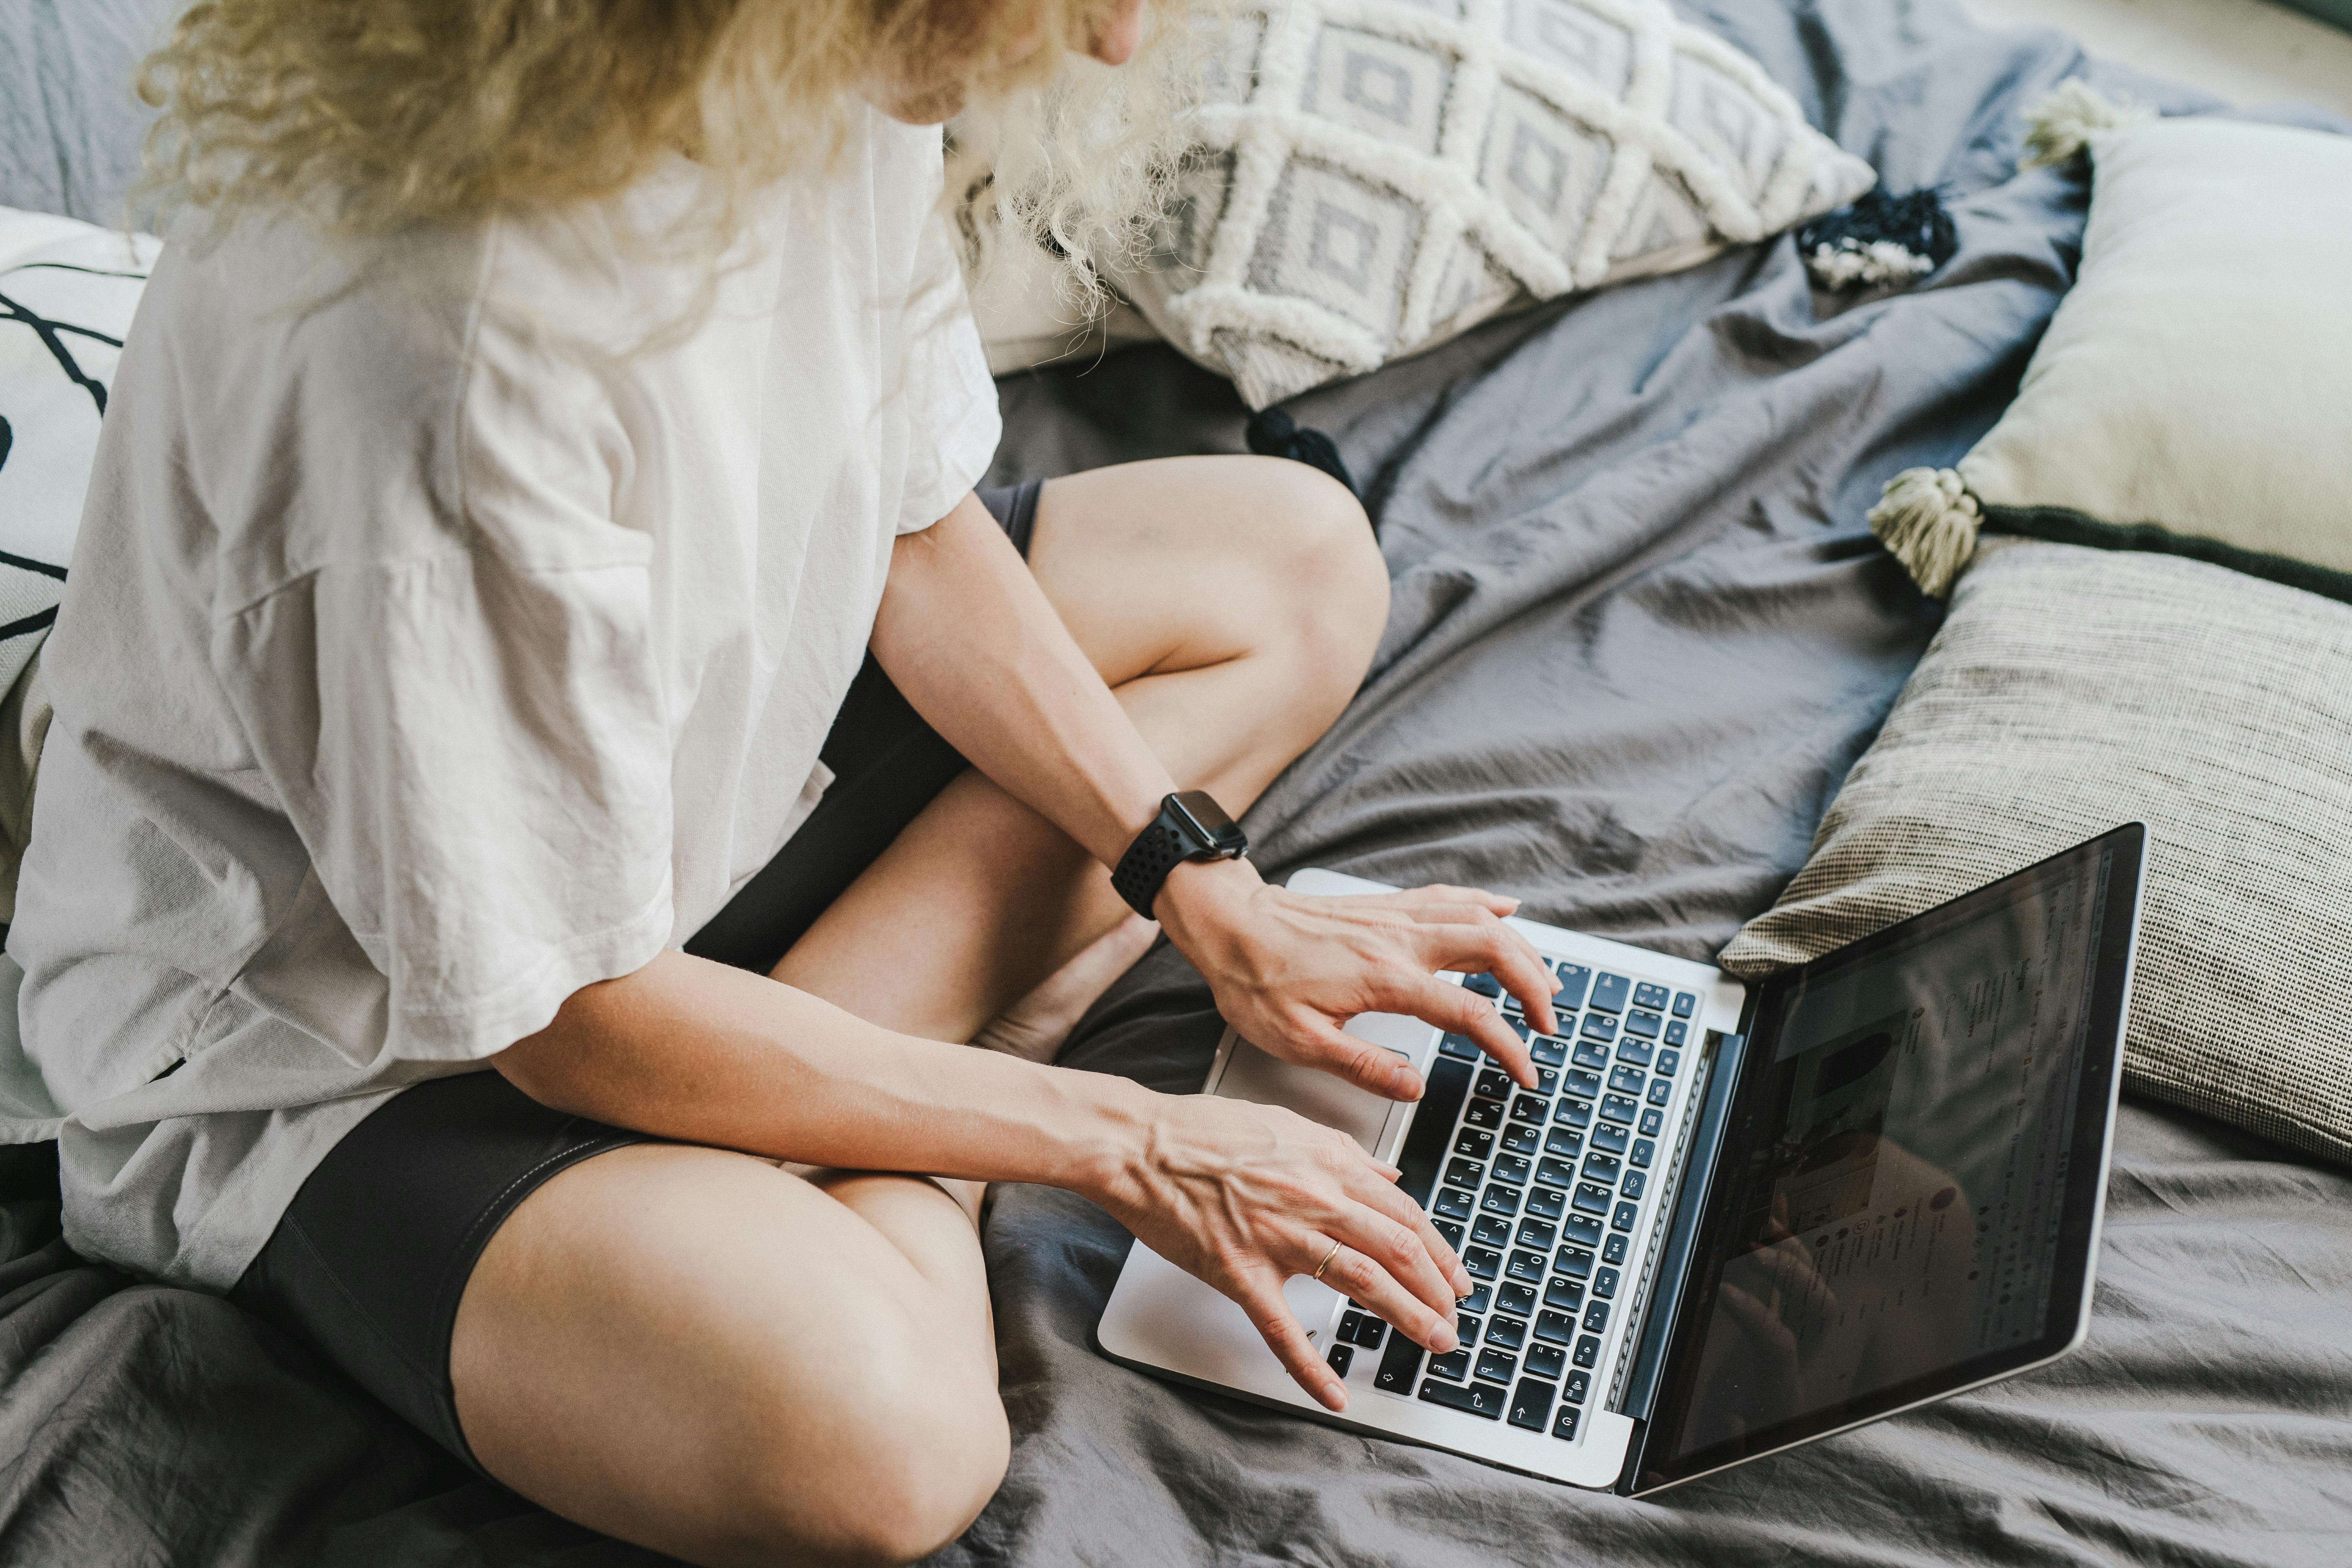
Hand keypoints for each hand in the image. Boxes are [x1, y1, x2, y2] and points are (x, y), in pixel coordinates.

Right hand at [1098, 1089, 1472, 1410]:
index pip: (1403, 1213)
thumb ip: (1344, 1152)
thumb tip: (1390, 1177)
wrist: (1139, 1144)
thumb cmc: (1203, 1132)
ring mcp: (1277, 1236)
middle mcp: (1312, 1198)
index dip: (1439, 1251)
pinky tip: (1335, 1395)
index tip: (1457, 1279)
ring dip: (1407, 1316)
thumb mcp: (1286, 1125)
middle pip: (1397, 1248)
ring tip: (1433, 1343)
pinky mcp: (1239, 1271)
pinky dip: (1311, 1368)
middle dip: (1437, 1291)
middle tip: (1454, 1322)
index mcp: (1326, 1163)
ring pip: (1361, 1280)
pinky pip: (1282, 1328)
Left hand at [1155, 859, 1559, 1100]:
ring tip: (1544, 982)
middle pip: (1494, 951)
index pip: (1469, 1013)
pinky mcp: (1385, 906)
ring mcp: (1395, 916)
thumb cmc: (1254, 982)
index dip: (1507, 1046)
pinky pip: (1449, 897)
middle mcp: (1399, 939)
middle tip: (1548, 1024)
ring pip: (1480, 920)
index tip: (1525, 1072)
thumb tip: (1414, 1087)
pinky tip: (1507, 910)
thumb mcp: (1299, 1041)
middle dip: (1534, 986)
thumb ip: (1363, 1066)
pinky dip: (1486, 905)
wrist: (1228, 924)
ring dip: (1521, 949)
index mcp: (1384, 978)